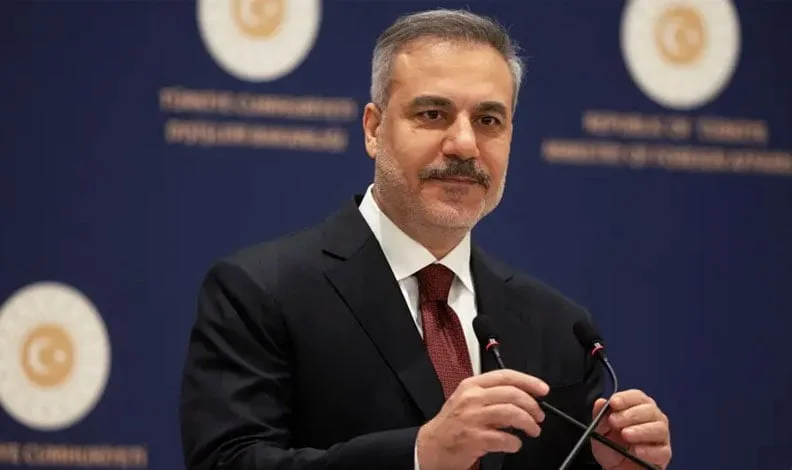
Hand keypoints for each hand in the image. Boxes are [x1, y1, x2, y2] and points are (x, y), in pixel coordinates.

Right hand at [416, 369, 548, 469]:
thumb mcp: (466, 400)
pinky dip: (515, 443)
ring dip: (528, 424)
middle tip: (539, 416)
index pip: (506, 376)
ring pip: (512, 414)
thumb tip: (521, 396)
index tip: (543, 389)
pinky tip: (514, 444)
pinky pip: (504, 439)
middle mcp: (472, 398)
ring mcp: (472, 418)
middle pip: (513, 394)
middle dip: (532, 406)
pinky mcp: (474, 438)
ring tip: (532, 430)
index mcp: (471, 385)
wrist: (431, 446)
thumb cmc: (451, 425)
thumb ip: (490, 394)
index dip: (529, 381)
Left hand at [591, 389, 670, 469]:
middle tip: (614, 421)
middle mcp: (653, 419)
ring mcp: (660, 436)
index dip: (625, 398)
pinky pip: (662, 450)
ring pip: (659, 428)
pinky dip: (649, 450)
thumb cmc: (611, 446)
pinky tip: (637, 451)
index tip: (613, 403)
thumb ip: (600, 416)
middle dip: (631, 414)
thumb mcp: (600, 431)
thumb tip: (600, 402)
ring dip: (641, 430)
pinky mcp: (663, 454)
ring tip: (625, 435)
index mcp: (638, 408)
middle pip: (649, 410)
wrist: (616, 469)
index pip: (637, 396)